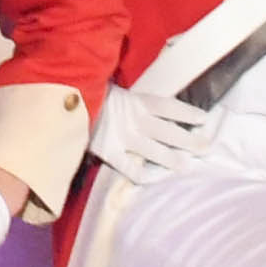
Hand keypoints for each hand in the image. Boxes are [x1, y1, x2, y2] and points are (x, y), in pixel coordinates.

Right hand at [91, 86, 207, 186]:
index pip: (167, 106)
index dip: (185, 113)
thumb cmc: (87, 89)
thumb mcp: (109, 86)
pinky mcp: (109, 151)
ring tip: (187, 166)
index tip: (204, 118)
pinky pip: (130, 167)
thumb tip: (143, 97)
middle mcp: (133, 120)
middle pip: (167, 131)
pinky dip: (142, 174)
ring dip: (172, 158)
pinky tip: (153, 180)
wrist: (59, 99)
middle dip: (189, 139)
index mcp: (135, 101)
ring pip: (154, 150)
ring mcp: (122, 137)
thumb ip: (126, 95)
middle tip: (207, 147)